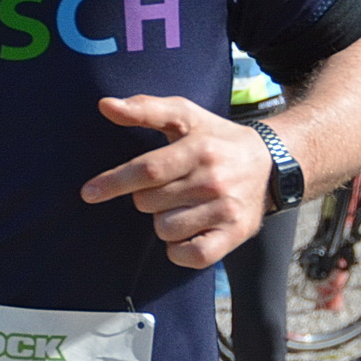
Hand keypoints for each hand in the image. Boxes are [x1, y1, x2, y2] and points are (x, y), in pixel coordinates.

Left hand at [80, 95, 273, 268]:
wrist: (271, 162)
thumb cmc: (215, 137)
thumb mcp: (185, 114)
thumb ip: (144, 109)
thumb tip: (105, 105)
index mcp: (198, 148)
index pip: (148, 170)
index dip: (114, 182)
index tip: (89, 192)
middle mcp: (213, 180)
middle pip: (149, 203)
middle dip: (145, 197)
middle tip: (167, 186)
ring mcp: (225, 210)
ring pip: (165, 229)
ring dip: (163, 220)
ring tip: (181, 205)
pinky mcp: (235, 235)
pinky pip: (190, 255)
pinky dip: (179, 249)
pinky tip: (187, 231)